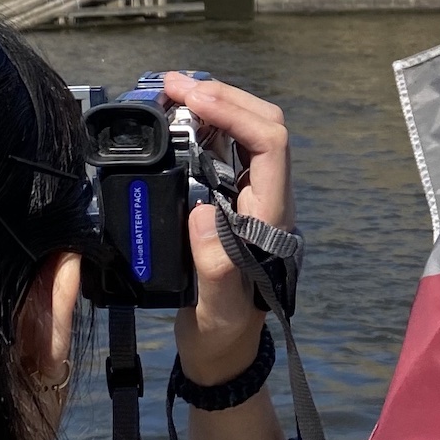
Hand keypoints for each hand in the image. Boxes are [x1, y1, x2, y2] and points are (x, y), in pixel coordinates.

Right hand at [163, 73, 289, 385]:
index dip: (235, 113)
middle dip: (222, 96)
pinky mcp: (228, 203)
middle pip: (261, 126)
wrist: (222, 355)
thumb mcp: (217, 310)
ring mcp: (248, 199)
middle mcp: (265, 200)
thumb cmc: (222, 335)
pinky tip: (173, 122)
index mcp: (271, 218)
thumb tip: (204, 210)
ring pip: (243, 134)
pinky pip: (221, 153)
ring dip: (212, 107)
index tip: (190, 99)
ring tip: (169, 94)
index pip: (270, 145)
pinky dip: (200, 129)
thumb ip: (215, 266)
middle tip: (171, 85)